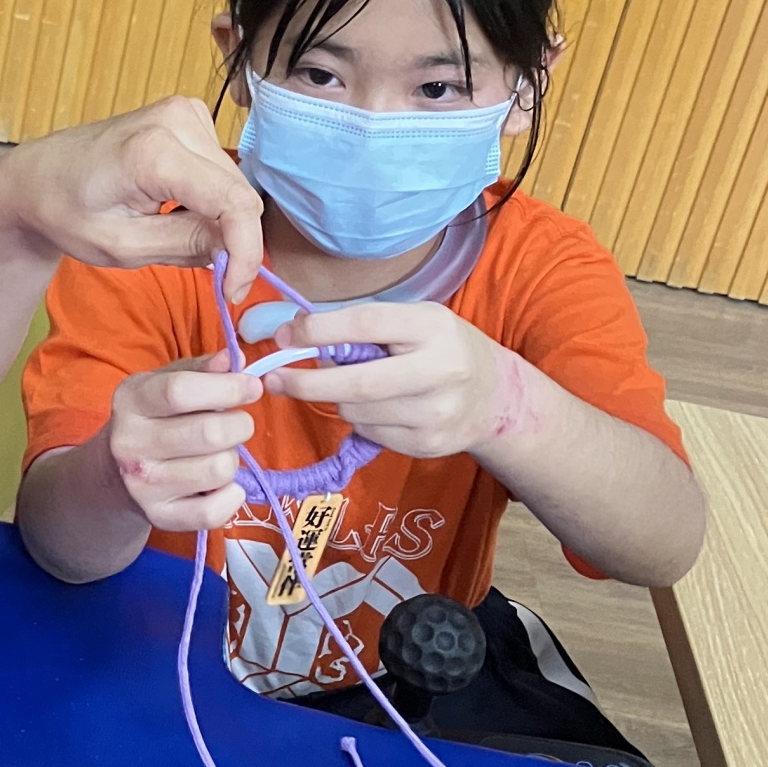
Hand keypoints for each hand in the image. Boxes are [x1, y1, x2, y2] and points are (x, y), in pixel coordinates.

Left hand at [0, 98, 263, 303]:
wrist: (39, 176)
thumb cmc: (66, 211)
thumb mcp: (122, 246)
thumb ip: (186, 246)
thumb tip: (238, 252)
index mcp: (154, 151)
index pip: (233, 204)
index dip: (246, 252)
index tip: (234, 291)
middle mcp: (177, 120)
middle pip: (238, 193)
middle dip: (230, 239)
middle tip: (201, 270)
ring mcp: (184, 112)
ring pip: (233, 184)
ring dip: (216, 219)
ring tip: (167, 230)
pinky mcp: (187, 116)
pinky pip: (219, 171)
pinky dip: (207, 199)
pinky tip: (171, 207)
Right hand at [103, 351, 261, 534]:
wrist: (115, 472)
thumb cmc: (153, 418)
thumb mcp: (165, 382)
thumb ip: (201, 369)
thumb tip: (234, 360)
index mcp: (131, 402)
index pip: (181, 391)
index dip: (227, 387)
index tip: (251, 387)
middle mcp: (131, 444)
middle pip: (209, 433)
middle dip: (239, 425)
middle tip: (236, 424)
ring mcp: (143, 486)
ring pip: (218, 470)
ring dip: (232, 459)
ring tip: (219, 453)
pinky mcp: (159, 517)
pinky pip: (214, 512)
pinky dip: (231, 496)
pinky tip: (221, 484)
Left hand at [266, 302, 505, 458]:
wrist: (494, 397)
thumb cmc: (441, 349)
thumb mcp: (414, 321)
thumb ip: (365, 327)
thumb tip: (297, 335)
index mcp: (433, 327)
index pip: (366, 324)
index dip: (319, 331)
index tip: (285, 337)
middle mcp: (440, 370)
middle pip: (356, 383)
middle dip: (306, 383)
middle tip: (273, 379)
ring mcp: (436, 413)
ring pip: (356, 412)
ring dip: (337, 400)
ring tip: (351, 386)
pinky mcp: (428, 445)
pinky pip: (369, 433)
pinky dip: (359, 419)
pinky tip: (378, 407)